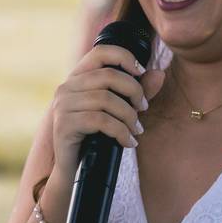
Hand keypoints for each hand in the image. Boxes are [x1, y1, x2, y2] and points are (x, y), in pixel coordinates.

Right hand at [48, 45, 165, 182]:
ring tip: (136, 130)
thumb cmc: (97, 137)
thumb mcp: (119, 111)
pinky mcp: (64, 125)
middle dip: (133, 91)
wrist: (74, 171)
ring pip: (105, 99)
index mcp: (78, 78)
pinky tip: (128, 142)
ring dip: (128, 116)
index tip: (141, 72)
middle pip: (107, 75)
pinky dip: (120, 131)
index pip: (100, 52)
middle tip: (143, 109)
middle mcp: (66, 87)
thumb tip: (159, 74)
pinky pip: (99, 121)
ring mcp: (63, 106)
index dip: (124, 57)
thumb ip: (137, 91)